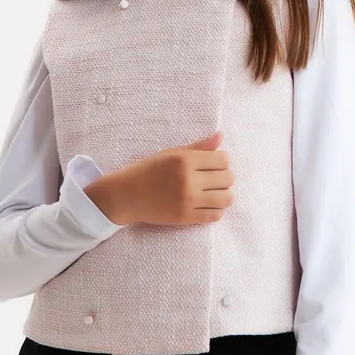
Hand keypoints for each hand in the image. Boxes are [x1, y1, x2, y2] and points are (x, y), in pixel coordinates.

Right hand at [104, 130, 234, 225]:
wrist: (126, 195)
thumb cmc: (147, 170)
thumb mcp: (171, 153)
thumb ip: (198, 147)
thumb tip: (221, 136)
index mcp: (185, 160)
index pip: (223, 160)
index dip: (221, 162)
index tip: (211, 165)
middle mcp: (189, 180)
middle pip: (228, 179)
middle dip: (223, 178)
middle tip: (211, 179)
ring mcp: (188, 201)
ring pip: (226, 199)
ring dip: (223, 195)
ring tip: (212, 193)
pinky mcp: (186, 218)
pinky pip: (215, 215)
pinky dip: (215, 210)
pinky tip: (205, 205)